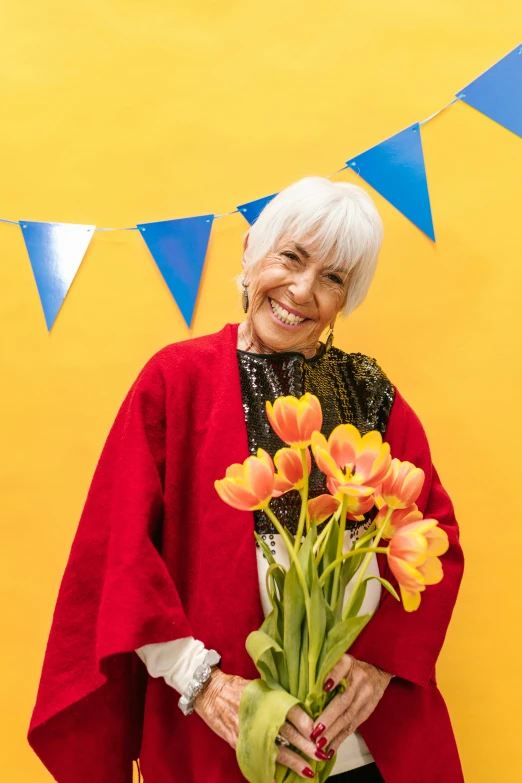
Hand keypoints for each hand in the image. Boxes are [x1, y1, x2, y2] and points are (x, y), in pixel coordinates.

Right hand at [195, 670, 322, 778]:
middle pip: (286, 733)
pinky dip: (269, 771)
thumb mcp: (259, 686)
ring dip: (293, 761)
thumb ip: (277, 697)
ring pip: (275, 749)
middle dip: (305, 746)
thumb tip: (301, 708)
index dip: (304, 721)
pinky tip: (279, 780)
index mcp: (265, 698)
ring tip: (308, 771)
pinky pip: (257, 758)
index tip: (317, 730)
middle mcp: (258, 715)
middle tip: (321, 754)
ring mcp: (248, 731)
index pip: (289, 709)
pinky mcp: (238, 743)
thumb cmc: (237, 686)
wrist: (209, 691)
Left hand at [310, 655, 392, 755]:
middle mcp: (359, 679)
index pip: (341, 668)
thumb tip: (308, 689)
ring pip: (348, 717)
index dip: (334, 677)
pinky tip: (330, 749)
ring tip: (320, 744)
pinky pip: (352, 726)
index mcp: (349, 663)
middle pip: (344, 701)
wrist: (378, 670)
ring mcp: (365, 696)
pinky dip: (340, 739)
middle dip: (329, 718)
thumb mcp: (340, 660)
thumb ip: (327, 670)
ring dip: (333, 733)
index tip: (324, 688)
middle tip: (314, 731)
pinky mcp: (367, 710)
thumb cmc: (351, 666)